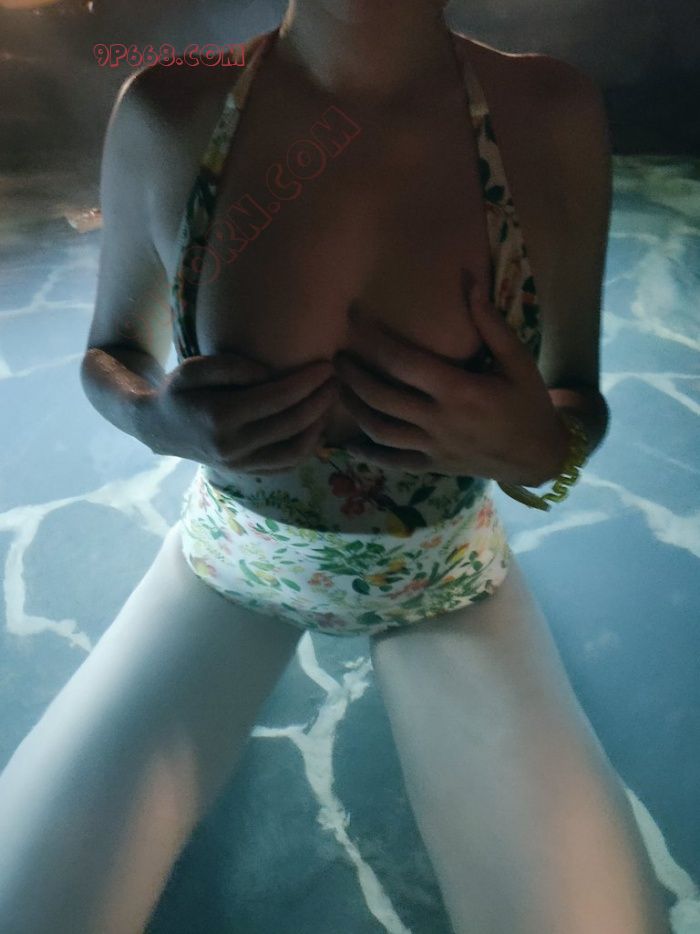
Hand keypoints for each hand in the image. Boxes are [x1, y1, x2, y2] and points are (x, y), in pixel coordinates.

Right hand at [142, 353, 338, 474]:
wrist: (158, 428)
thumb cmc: (179, 390)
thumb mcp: (195, 367)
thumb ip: (233, 366)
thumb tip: (271, 373)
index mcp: (220, 417)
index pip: (277, 398)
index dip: (307, 382)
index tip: (326, 366)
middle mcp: (232, 446)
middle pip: (291, 424)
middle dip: (320, 401)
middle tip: (336, 381)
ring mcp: (240, 464)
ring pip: (294, 451)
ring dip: (319, 426)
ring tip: (330, 402)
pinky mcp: (246, 472)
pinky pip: (286, 466)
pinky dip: (307, 448)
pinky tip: (317, 426)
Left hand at [332, 277, 568, 484]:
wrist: (538, 457)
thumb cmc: (529, 404)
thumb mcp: (518, 360)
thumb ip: (490, 323)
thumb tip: (468, 281)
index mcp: (459, 391)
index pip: (403, 363)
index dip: (374, 340)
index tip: (353, 319)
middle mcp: (439, 421)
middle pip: (382, 397)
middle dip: (354, 376)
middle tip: (337, 357)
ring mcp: (433, 447)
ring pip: (380, 430)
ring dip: (353, 409)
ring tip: (338, 388)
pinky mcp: (432, 467)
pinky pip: (392, 462)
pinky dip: (368, 454)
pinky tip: (347, 443)